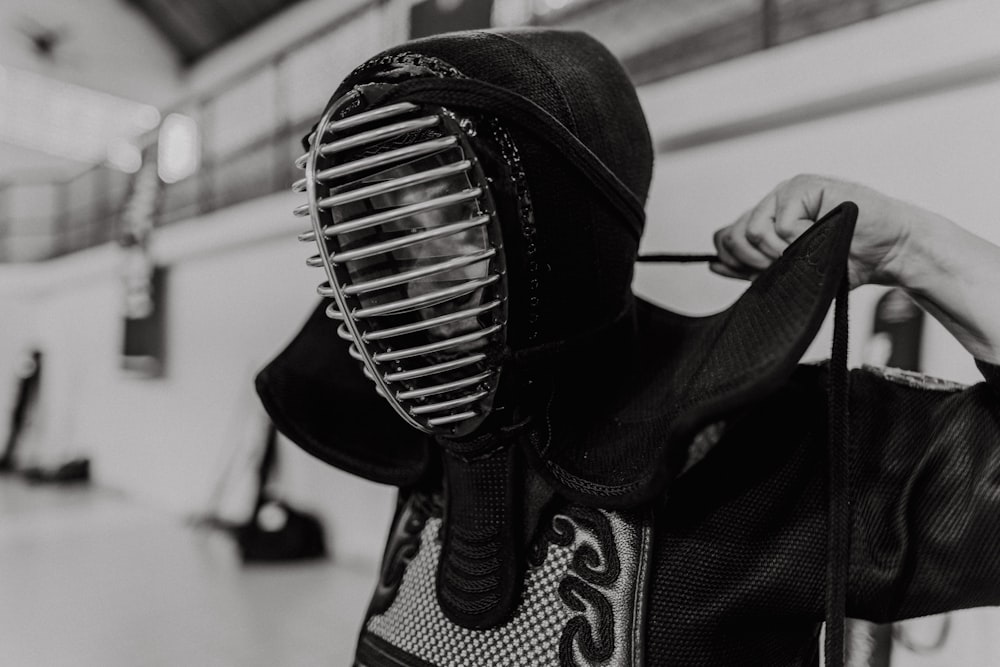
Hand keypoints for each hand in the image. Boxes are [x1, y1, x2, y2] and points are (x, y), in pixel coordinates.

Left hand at [710, 174, 916, 287]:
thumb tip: (713, 264)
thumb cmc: (847, 261)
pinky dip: (799, 240)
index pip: (726, 238)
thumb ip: (752, 266)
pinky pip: (781, 225)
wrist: (890, 252)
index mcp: (768, 218)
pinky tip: (821, 236)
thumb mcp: (792, 270)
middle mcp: (774, 202)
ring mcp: (788, 192)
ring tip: (807, 251)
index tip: (760, 274)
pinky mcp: (805, 186)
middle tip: (788, 265)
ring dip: (779, 253)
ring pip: (753, 231)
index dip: (735, 262)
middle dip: (755, 263)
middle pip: (732, 236)